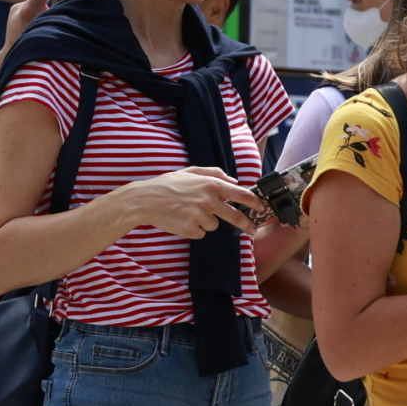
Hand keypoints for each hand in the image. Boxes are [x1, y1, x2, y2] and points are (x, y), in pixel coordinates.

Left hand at [5, 0, 64, 48]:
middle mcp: (20, 7)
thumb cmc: (34, 48)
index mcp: (28, 11)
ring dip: (45, 9)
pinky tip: (36, 26)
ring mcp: (15, 9)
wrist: (11, 57)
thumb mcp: (52, 32)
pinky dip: (38, 13)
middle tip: (62, 5)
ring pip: (38, 2)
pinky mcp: (13, 11)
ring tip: (45, 24)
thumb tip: (70, 3)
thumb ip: (58, 16)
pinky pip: (31, 7)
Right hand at [117, 166, 265, 239]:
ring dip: (206, 222)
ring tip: (189, 212)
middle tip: (251, 229)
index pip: (240, 194)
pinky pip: (200, 233)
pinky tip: (183, 220)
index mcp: (210, 184)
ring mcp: (199, 216)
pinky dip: (194, 229)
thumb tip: (233, 180)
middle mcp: (208, 200)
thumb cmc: (167, 184)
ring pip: (214, 225)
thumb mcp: (191, 171)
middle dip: (246, 224)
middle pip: (235, 216)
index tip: (261, 208)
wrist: (145, 200)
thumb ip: (214, 173)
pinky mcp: (190, 229)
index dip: (254, 202)